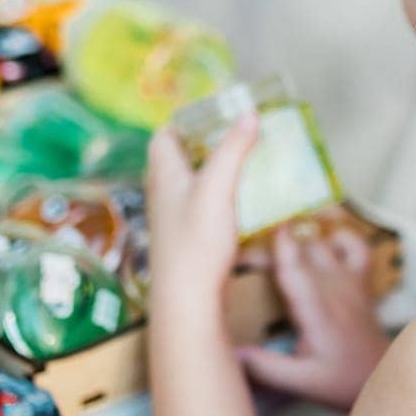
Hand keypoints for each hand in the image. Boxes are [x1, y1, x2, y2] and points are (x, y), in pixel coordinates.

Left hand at [146, 113, 259, 315]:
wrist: (189, 302)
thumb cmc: (196, 243)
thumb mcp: (218, 188)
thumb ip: (233, 149)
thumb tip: (249, 113)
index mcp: (164, 175)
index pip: (165, 136)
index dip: (186, 121)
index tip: (217, 113)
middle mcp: (166, 194)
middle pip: (183, 157)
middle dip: (210, 143)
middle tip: (242, 134)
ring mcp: (178, 217)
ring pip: (198, 182)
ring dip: (221, 170)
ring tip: (252, 161)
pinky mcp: (192, 238)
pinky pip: (208, 206)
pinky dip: (227, 196)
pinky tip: (250, 199)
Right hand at [236, 225, 390, 412]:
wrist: (380, 375)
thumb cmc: (339, 380)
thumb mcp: (299, 382)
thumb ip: (265, 367)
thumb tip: (229, 351)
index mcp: (317, 311)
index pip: (294, 270)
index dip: (276, 248)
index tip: (255, 233)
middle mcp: (334, 288)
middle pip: (303, 250)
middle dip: (275, 244)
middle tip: (247, 251)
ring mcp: (350, 281)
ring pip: (325, 243)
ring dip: (301, 236)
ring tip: (277, 236)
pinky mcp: (360, 280)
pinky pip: (357, 246)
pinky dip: (341, 236)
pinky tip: (323, 240)